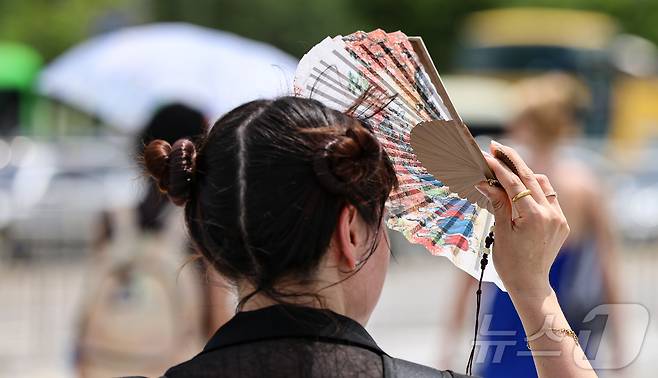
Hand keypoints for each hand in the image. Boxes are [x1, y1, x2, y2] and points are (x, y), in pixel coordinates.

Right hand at [475, 142, 569, 295]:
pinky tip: (520, 187)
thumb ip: (497, 204)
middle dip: (513, 160)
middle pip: (531, 177)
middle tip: (497, 147)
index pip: (515, 184)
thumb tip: (485, 182)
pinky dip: (535, 188)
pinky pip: (549, 197)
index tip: (487, 155)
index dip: (499, 168)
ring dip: (525, 173)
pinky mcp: (561, 222)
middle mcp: (552, 214)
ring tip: (506, 166)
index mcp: (535, 217)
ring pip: (543, 184)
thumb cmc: (510, 263)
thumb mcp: (500, 232)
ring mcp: (559, 218)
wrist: (530, 285)